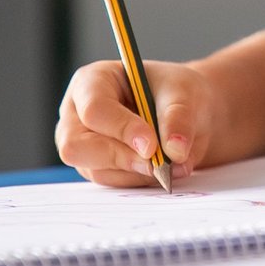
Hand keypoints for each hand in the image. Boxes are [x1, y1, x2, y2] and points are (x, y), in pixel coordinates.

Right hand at [55, 60, 220, 186]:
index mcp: (92, 82)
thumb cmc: (176, 92)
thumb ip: (178, 117)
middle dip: (120, 157)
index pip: (94, 109)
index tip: (151, 145)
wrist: (188, 114)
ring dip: (137, 172)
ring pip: (96, 170)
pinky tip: (163, 169)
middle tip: (157, 163)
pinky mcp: (97, 167)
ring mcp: (84, 144)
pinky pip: (112, 183)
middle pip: (76, 146)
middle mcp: (78, 114)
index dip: (121, 129)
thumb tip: (174, 150)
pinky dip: (140, 180)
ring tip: (172, 163)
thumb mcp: (183, 92)